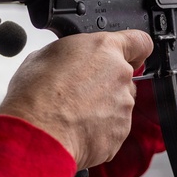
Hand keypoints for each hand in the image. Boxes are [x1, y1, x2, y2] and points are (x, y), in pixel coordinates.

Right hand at [0, 30, 153, 169]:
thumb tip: (70, 60)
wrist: (38, 135)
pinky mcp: (120, 132)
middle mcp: (120, 75)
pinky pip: (113, 128)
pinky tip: (75, 130)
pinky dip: (99, 129)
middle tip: (79, 91)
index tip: (129, 54)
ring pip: (118, 104)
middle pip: (124, 76)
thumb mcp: (45, 56)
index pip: (140, 42)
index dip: (134, 49)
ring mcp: (124, 105)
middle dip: (106, 83)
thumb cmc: (36, 95)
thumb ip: (72, 54)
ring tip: (72, 114)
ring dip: (102, 107)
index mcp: (105, 49)